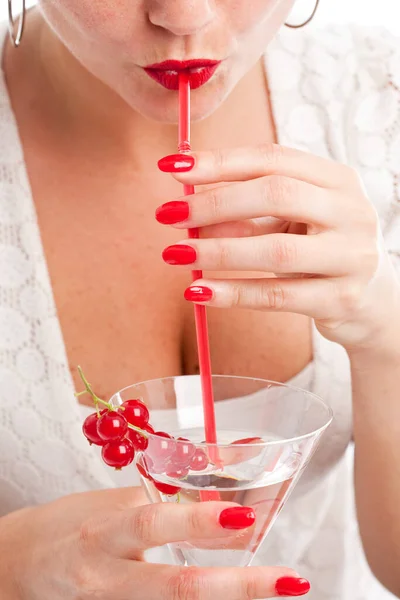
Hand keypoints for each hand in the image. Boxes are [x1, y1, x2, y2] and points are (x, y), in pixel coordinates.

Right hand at [0, 487, 302, 599]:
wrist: (20, 566)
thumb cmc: (74, 525)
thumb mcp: (116, 501)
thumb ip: (170, 490)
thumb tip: (234, 464)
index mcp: (105, 530)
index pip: (155, 523)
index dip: (199, 522)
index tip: (245, 519)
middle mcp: (107, 577)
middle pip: (173, 586)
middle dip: (235, 587)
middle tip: (288, 579)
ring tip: (278, 588)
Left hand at [156, 145, 399, 352]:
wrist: (371, 302)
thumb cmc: (322, 251)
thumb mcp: (292, 223)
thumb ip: (248, 213)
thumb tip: (190, 208)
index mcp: (337, 180)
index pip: (273, 158)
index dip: (220, 162)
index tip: (172, 169)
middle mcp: (351, 212)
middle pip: (276, 194)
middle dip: (214, 203)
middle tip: (169, 215)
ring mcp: (352, 257)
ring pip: (276, 251)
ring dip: (218, 251)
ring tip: (176, 254)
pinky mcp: (341, 300)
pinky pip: (278, 296)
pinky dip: (233, 293)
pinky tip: (199, 292)